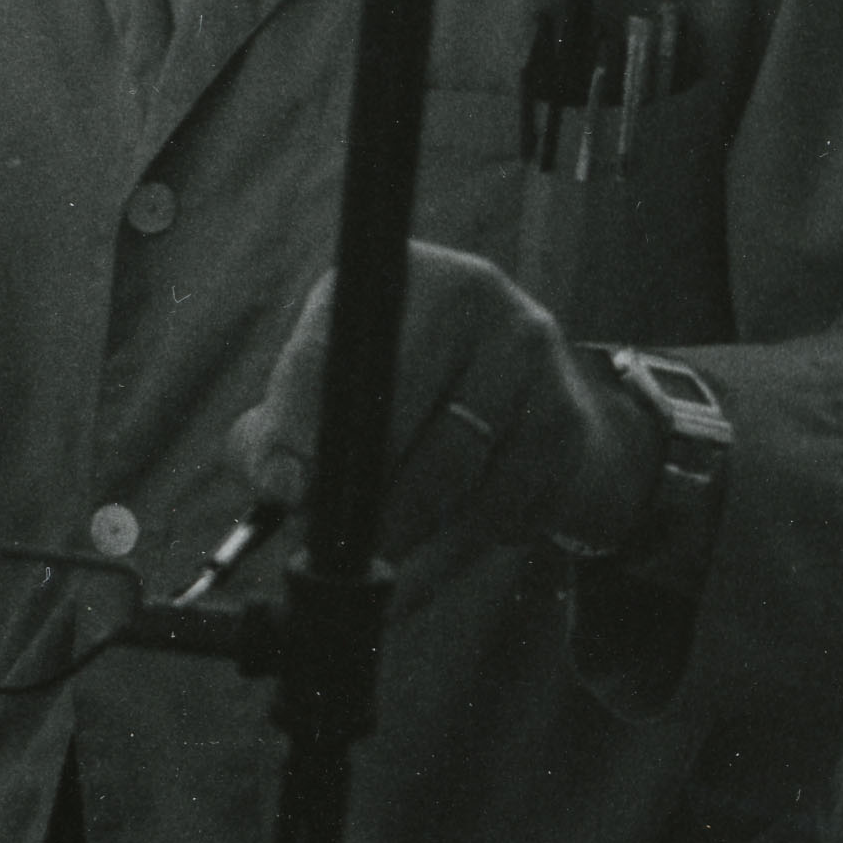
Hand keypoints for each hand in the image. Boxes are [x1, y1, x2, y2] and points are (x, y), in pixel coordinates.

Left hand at [235, 242, 655, 580]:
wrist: (540, 429)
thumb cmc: (410, 415)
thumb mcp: (331, 409)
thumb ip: (278, 440)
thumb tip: (279, 486)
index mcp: (390, 280)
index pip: (331, 347)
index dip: (299, 424)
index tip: (285, 493)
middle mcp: (465, 291)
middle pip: (391, 408)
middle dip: (355, 495)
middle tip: (333, 549)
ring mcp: (524, 349)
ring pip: (445, 468)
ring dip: (404, 532)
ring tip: (380, 562)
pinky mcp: (564, 415)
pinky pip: (496, 505)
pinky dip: (457, 546)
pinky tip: (445, 545)